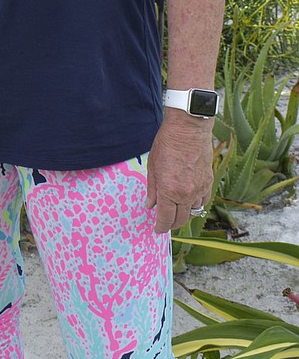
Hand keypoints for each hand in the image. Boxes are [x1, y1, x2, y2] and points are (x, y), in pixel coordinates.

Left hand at [145, 109, 213, 232]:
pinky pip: (204, 201)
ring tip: (176, 211)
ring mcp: (199, 189)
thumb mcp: (153, 166)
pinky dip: (196, 204)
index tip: (157, 229)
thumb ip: (152, 189)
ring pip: (193, 212)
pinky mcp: (209, 182)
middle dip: (171, 224)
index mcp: (169, 191)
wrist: (189, 129)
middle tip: (165, 223)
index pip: (165, 218)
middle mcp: (186, 194)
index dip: (160, 227)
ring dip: (184, 214)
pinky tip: (189, 201)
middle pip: (181, 220)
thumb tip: (150, 205)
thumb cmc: (167, 143)